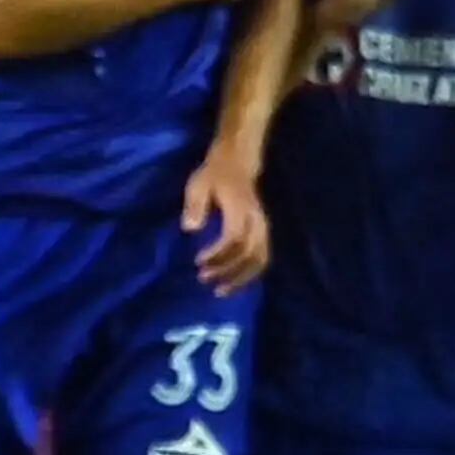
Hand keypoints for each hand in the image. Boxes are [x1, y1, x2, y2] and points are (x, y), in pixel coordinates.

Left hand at [182, 143, 270, 292]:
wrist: (238, 163)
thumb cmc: (215, 174)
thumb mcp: (198, 184)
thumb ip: (195, 205)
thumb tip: (191, 229)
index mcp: (240, 209)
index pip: (234, 237)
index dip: (218, 253)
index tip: (198, 261)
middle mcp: (256, 221)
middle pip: (250, 253)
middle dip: (228, 271)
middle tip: (205, 280)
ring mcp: (263, 227)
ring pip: (260, 259)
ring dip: (242, 278)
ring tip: (222, 291)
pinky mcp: (263, 233)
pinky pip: (262, 258)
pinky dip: (250, 274)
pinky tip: (234, 283)